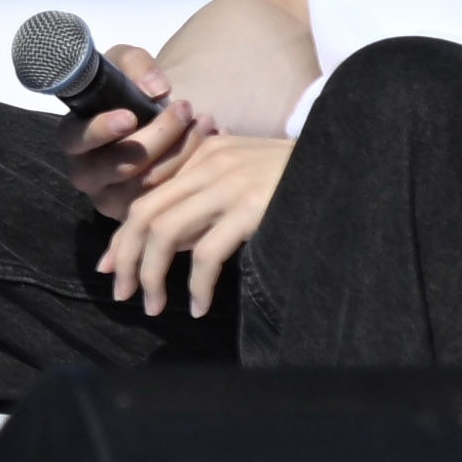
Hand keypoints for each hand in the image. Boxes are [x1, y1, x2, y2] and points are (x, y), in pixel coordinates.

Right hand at [62, 46, 210, 222]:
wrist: (156, 118)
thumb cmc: (132, 89)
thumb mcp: (127, 64)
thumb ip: (135, 65)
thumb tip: (157, 89)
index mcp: (74, 138)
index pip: (76, 139)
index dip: (101, 129)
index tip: (130, 116)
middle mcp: (87, 173)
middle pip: (120, 165)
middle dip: (158, 136)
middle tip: (185, 108)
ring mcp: (112, 198)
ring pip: (148, 183)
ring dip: (182, 150)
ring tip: (206, 121)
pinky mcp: (140, 212)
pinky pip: (168, 198)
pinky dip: (194, 168)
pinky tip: (214, 141)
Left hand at [101, 130, 290, 318]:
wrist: (350, 160)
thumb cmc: (300, 178)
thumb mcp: (247, 175)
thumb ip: (209, 197)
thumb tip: (170, 243)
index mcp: (204, 155)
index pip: (146, 197)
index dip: (121, 236)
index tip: (111, 266)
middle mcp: (211, 164)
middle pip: (144, 214)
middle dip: (126, 258)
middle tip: (122, 294)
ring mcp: (231, 184)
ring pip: (165, 234)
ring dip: (152, 276)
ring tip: (154, 306)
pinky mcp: (252, 207)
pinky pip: (207, 253)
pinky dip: (196, 284)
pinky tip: (197, 305)